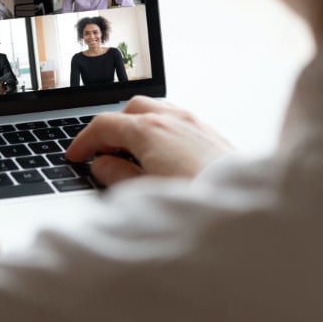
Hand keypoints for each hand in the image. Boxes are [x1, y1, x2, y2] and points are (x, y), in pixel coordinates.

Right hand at [66, 96, 232, 186]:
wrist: (247, 212)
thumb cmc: (197, 202)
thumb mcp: (143, 194)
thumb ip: (116, 176)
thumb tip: (102, 165)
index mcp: (148, 130)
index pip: (104, 125)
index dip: (84, 141)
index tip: (75, 156)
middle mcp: (172, 119)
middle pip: (131, 109)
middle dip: (112, 128)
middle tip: (102, 152)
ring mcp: (195, 124)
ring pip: (157, 110)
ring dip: (138, 126)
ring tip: (131, 153)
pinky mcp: (212, 134)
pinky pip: (178, 120)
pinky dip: (160, 130)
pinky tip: (162, 155)